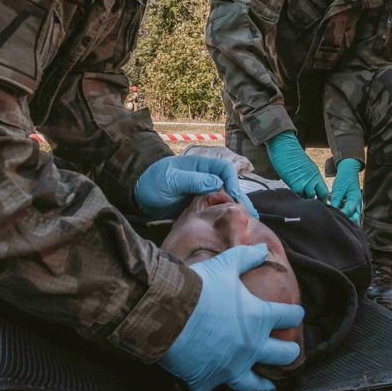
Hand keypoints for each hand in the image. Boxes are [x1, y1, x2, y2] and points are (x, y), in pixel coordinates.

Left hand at [135, 155, 255, 218]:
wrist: (138, 194)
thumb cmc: (152, 182)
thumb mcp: (170, 180)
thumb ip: (192, 180)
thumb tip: (216, 183)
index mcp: (201, 166)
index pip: (224, 169)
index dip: (233, 181)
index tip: (234, 197)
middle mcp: (206, 177)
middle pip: (230, 184)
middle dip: (241, 197)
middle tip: (252, 214)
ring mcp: (203, 191)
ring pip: (226, 197)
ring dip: (237, 208)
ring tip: (250, 222)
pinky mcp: (200, 204)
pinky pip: (216, 207)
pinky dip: (226, 214)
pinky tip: (234, 224)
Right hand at [159, 244, 303, 390]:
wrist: (165, 311)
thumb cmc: (198, 286)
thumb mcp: (226, 265)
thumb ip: (247, 257)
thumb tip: (264, 248)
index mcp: (259, 318)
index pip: (289, 317)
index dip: (294, 314)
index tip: (296, 314)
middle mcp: (251, 347)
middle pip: (283, 354)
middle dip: (289, 351)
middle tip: (290, 351)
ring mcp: (230, 367)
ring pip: (255, 384)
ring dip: (264, 384)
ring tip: (269, 385)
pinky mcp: (207, 381)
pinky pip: (212, 390)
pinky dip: (211, 387)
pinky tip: (214, 386)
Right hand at [266, 132, 328, 199]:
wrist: (285, 146)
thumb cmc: (292, 156)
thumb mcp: (305, 167)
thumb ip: (308, 179)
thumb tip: (307, 189)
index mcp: (316, 175)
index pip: (324, 192)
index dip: (322, 200)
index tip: (319, 205)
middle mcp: (312, 179)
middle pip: (319, 197)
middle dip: (315, 203)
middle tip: (310, 208)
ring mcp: (304, 182)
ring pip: (308, 198)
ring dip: (305, 202)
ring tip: (300, 205)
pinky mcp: (294, 184)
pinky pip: (298, 196)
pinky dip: (297, 200)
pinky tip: (294, 201)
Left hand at [328, 158, 362, 222]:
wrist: (349, 171)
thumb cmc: (344, 179)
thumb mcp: (339, 188)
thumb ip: (336, 200)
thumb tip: (332, 210)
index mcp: (355, 199)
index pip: (349, 212)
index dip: (340, 215)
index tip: (332, 216)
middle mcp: (358, 204)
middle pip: (355, 219)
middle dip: (346, 221)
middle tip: (335, 220)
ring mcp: (356, 205)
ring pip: (353, 218)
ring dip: (345, 218)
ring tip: (335, 214)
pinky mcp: (353, 205)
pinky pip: (350, 213)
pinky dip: (344, 213)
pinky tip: (337, 209)